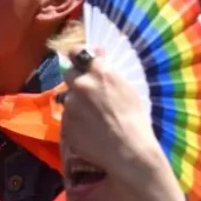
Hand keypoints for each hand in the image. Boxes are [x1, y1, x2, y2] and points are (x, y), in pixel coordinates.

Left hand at [62, 49, 185, 200]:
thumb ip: (107, 70)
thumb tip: (97, 54)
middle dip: (76, 79)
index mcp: (99, 71)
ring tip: (91, 116)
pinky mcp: (66, 124)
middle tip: (87, 91)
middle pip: (68, 74)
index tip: (79, 61)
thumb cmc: (135, 116)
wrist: (128, 148)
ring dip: (76, 102)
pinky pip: (68, 117)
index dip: (77, 56)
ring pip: (68, 98)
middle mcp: (81, 84)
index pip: (76, 52)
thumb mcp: (126, 87)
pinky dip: (75, 120)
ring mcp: (71, 105)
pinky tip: (89, 129)